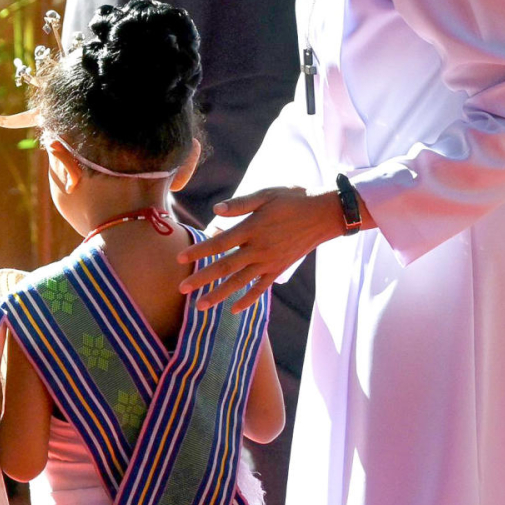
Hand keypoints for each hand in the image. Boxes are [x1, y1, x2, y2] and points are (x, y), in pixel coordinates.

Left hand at [177, 186, 357, 311]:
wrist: (324, 214)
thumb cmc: (293, 200)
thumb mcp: (267, 194)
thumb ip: (241, 204)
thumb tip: (215, 209)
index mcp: (252, 229)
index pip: (219, 243)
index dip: (199, 251)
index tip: (179, 258)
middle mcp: (259, 249)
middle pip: (225, 267)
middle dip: (202, 279)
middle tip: (181, 289)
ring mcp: (269, 262)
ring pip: (240, 282)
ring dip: (219, 295)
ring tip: (199, 306)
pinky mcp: (279, 269)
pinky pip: (261, 288)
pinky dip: (248, 299)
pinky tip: (234, 309)